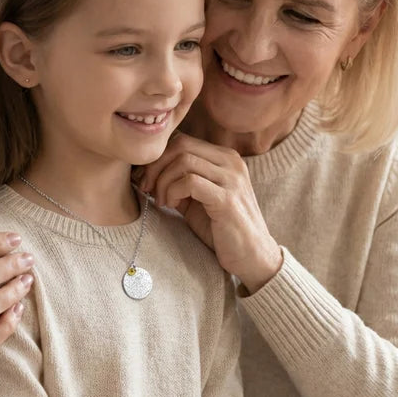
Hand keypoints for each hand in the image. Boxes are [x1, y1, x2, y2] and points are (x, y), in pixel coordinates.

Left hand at [139, 133, 282, 292]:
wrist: (252, 256)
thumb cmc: (222, 228)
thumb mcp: (197, 199)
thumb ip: (179, 181)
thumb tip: (145, 171)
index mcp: (224, 157)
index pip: (182, 140)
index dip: (158, 157)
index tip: (145, 179)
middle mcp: (231, 162)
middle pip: (180, 145)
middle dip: (155, 166)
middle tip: (146, 188)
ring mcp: (231, 178)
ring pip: (183, 160)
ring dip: (163, 181)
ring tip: (162, 201)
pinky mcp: (227, 198)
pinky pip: (190, 182)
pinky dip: (173, 192)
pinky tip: (172, 206)